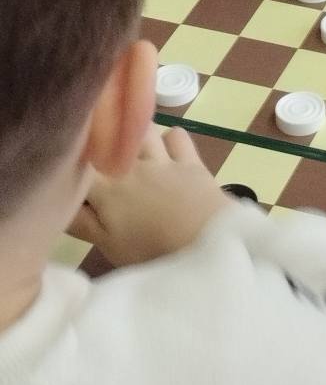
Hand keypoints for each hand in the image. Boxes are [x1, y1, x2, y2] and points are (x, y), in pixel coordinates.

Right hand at [69, 125, 228, 267]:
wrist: (208, 244)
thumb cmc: (152, 253)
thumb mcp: (109, 246)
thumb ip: (81, 223)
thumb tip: (58, 206)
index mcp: (107, 189)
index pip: (80, 166)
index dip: (74, 167)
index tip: (74, 177)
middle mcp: (132, 166)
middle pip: (109, 142)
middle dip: (102, 147)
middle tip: (103, 163)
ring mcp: (163, 160)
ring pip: (142, 131)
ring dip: (134, 137)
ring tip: (132, 152)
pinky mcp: (192, 161)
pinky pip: (177, 136)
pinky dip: (171, 140)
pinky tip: (169, 152)